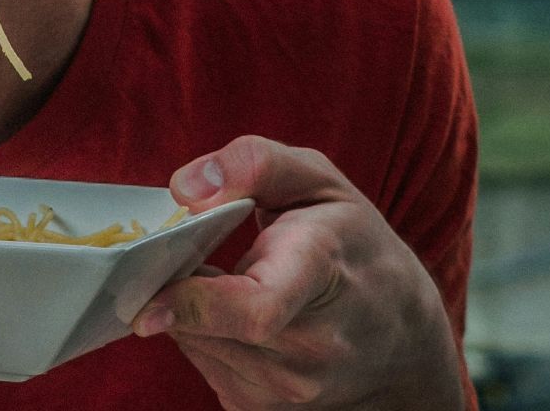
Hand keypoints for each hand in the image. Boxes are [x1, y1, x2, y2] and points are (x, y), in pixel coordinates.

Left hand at [133, 136, 465, 409]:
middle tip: (189, 255)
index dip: (192, 306)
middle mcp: (311, 343)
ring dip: (189, 310)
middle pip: (207, 325)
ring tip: (228, 281)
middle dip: (178, 288)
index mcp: (321, 271)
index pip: (256, 308)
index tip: (148, 300)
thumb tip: (184, 188)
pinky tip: (234, 314)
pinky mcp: (263, 409)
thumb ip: (253, 163)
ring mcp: (290, 388)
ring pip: (194, 344)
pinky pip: (202, 363)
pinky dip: (202, 334)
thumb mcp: (318, 180)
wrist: (401, 336)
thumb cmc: (353, 244)